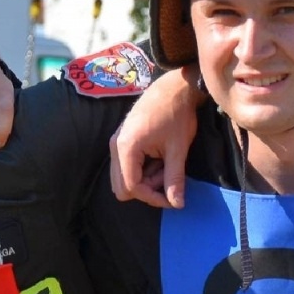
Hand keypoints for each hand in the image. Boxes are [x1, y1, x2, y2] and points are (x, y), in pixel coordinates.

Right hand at [109, 68, 202, 208]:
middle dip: (146, 189)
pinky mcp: (121, 141)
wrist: (174, 88)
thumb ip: (174, 179)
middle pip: (121, 188)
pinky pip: (125, 167)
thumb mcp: (178, 150)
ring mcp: (115, 143)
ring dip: (144, 180)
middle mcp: (115, 147)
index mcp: (126, 147)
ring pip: (123, 179)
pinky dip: (142, 170)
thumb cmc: (177, 115)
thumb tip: (177, 205)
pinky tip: (158, 158)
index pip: (131, 187)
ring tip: (164, 165)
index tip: (173, 198)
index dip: (152, 198)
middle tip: (167, 177)